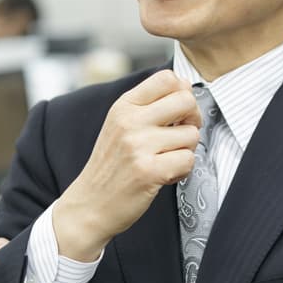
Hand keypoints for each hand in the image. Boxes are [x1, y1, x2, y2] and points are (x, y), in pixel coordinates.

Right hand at [52, 70, 200, 261]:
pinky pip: (188, 161)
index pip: (167, 78)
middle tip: (181, 134)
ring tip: (166, 160)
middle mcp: (130, 122)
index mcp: (123, 106)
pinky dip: (182, 171)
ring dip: (186, 150)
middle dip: (193, 118)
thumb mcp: (119, 126)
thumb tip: (185, 88)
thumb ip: (147, 106)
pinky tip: (165, 175)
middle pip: (186, 101)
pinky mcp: (150, 171)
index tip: (179, 110)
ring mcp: (139, 146)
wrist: (89, 205)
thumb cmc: (111, 166)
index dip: (183, 92)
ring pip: (191, 135)